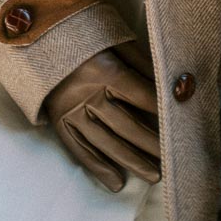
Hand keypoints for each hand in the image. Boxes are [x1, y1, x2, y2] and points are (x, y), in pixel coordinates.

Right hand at [43, 40, 160, 191]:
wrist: (40, 39)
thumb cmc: (87, 38)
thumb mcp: (116, 40)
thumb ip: (142, 62)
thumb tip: (169, 82)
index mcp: (105, 70)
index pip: (140, 96)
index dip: (160, 110)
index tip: (180, 124)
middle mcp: (88, 95)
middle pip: (126, 124)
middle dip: (152, 144)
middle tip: (173, 160)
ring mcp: (72, 111)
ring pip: (105, 142)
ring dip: (131, 161)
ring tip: (153, 176)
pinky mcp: (59, 122)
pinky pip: (79, 149)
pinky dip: (98, 167)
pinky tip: (116, 183)